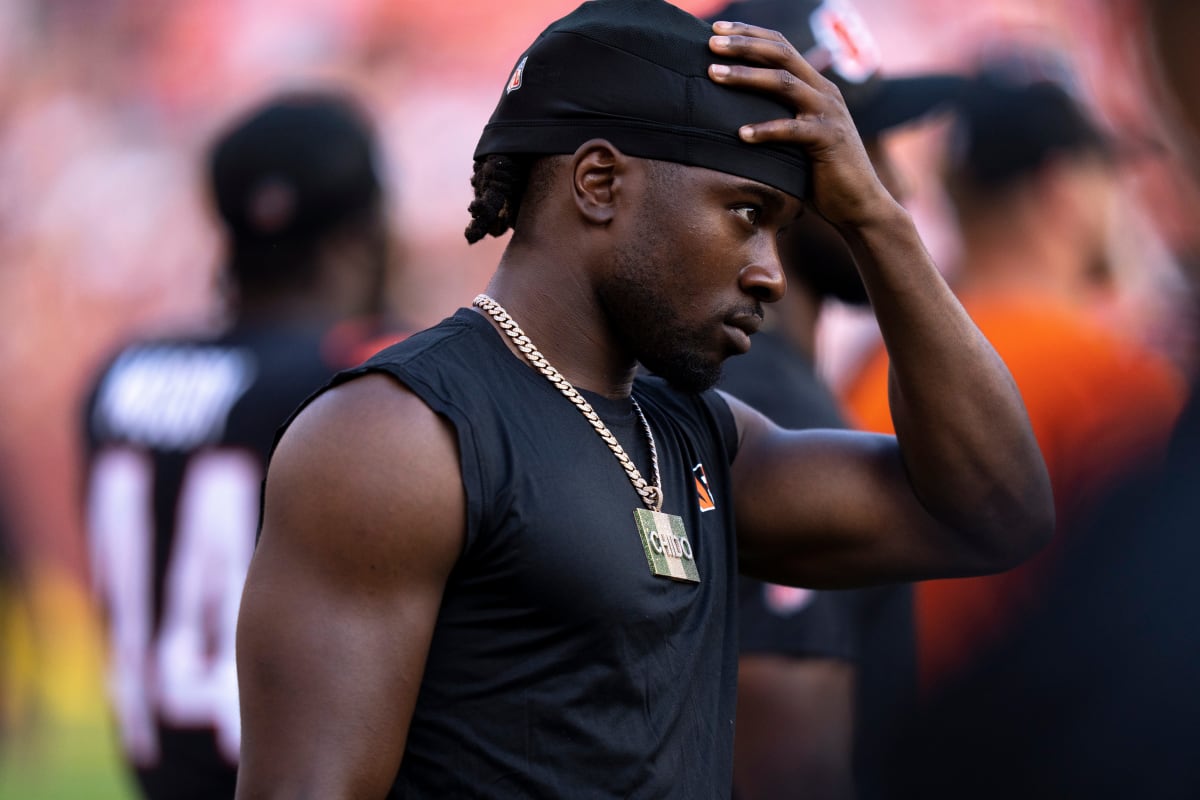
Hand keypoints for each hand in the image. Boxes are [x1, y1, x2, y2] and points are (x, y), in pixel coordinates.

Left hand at [707, 21, 895, 227]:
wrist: (857, 203)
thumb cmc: (819, 173)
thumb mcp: (796, 137)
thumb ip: (777, 118)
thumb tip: (733, 114)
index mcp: (815, 86)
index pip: (781, 47)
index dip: (750, 34)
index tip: (715, 30)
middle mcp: (824, 92)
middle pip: (781, 55)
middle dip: (744, 45)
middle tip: (710, 42)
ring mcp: (828, 114)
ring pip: (784, 83)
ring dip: (746, 76)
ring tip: (714, 75)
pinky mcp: (828, 141)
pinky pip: (792, 130)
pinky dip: (765, 130)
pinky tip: (740, 134)